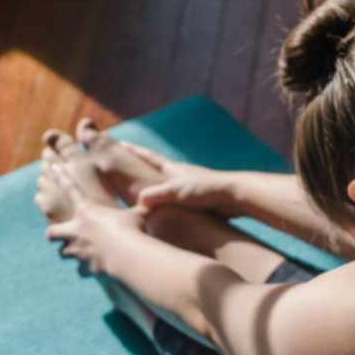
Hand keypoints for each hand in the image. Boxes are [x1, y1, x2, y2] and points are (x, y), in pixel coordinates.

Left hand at [45, 164, 146, 274]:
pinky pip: (81, 271)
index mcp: (87, 211)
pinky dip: (86, 271)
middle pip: (52, 233)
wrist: (127, 255)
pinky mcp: (85, 267)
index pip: (71, 188)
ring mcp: (78, 251)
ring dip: (69, 253)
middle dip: (53, 234)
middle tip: (57, 234)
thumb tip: (152, 202)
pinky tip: (94, 270)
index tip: (54, 167)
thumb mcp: (138, 214)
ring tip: (78, 253)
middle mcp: (76, 231)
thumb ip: (139, 209)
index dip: (61, 176)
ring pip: (63, 254)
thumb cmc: (132, 230)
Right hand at [120, 142, 240, 216]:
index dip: (134, 151)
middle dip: (141, 166)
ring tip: (143, 190)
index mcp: (173, 169)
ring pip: (166, 186)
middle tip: (126, 164)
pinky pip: (176, 201)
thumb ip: (156, 195)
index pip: (149, 157)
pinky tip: (165, 211)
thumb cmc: (206, 190)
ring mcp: (189, 187)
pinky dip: (166, 203)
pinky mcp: (198, 200)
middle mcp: (181, 175)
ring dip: (154, 186)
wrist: (234, 196)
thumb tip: (139, 202)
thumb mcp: (176, 191)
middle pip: (156, 169)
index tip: (120, 142)